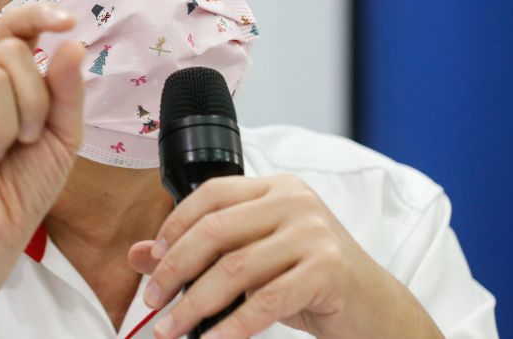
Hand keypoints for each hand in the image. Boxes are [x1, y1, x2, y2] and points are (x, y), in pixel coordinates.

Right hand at [0, 3, 85, 318]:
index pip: (13, 26)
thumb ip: (66, 91)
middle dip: (32, 102)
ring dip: (4, 129)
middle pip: (9, 52)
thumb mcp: (60, 137)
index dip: (39, 14)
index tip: (69, 22)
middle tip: (22, 140)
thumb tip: (71, 43)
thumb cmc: (19, 188)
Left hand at [127, 175, 442, 338]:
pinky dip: (231, 326)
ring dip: (194, 304)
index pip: (211, 194)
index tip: (153, 260)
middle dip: (175, 269)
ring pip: (235, 269)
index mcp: (274, 187)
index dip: (175, 226)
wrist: (373, 307)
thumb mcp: (254, 258)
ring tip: (170, 329)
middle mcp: (293, 201)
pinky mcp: (327, 269)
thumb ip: (200, 251)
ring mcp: (313, 233)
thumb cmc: (309, 278)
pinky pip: (265, 301)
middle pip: (216, 230)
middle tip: (152, 301)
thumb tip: (138, 255)